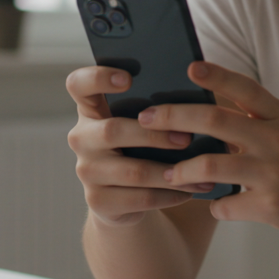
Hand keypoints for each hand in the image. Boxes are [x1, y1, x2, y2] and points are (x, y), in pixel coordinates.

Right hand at [65, 66, 216, 226]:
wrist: (126, 197)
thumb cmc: (142, 148)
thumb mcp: (143, 125)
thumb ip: (154, 109)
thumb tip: (195, 100)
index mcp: (90, 109)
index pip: (78, 84)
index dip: (98, 77)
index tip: (128, 79)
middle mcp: (81, 138)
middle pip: (111, 131)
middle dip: (153, 135)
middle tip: (187, 138)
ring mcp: (86, 171)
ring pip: (132, 171)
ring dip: (170, 172)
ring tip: (199, 172)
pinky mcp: (98, 201)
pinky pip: (139, 198)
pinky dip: (169, 195)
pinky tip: (190, 191)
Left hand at [138, 62, 278, 241]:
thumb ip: (254, 119)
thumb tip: (206, 107)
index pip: (245, 88)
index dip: (216, 74)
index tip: (189, 66)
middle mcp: (276, 139)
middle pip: (216, 120)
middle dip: (174, 117)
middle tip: (145, 118)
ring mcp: (274, 173)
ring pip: (212, 166)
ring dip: (181, 171)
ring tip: (167, 174)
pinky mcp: (272, 206)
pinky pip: (227, 205)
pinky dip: (214, 206)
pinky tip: (213, 206)